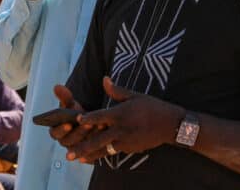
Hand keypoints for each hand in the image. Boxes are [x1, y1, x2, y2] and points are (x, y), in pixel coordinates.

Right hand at [48, 85, 95, 148]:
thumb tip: (57, 86)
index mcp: (56, 130)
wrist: (91, 124)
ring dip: (90, 137)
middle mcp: (64, 141)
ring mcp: (76, 149)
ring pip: (81, 147)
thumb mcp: (71, 105)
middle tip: (88, 124)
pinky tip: (106, 135)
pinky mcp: (88, 154)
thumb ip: (65, 97)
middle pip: (68, 141)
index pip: (54, 133)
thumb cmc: (78, 114)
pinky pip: (92, 152)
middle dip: (79, 132)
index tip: (68, 123)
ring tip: (100, 126)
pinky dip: (98, 145)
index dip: (61, 129)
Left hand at [66, 77, 183, 163]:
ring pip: (105, 149)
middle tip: (68, 153)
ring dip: (90, 154)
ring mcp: (126, 141)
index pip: (100, 116)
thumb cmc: (152, 107)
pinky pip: (114, 152)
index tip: (76, 120)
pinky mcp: (130, 148)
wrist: (171, 125)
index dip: (88, 118)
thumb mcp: (135, 96)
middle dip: (83, 146)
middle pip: (98, 139)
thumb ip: (116, 90)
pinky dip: (103, 155)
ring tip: (77, 159)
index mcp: (120, 114)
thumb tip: (104, 79)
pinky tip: (93, 158)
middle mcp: (121, 129)